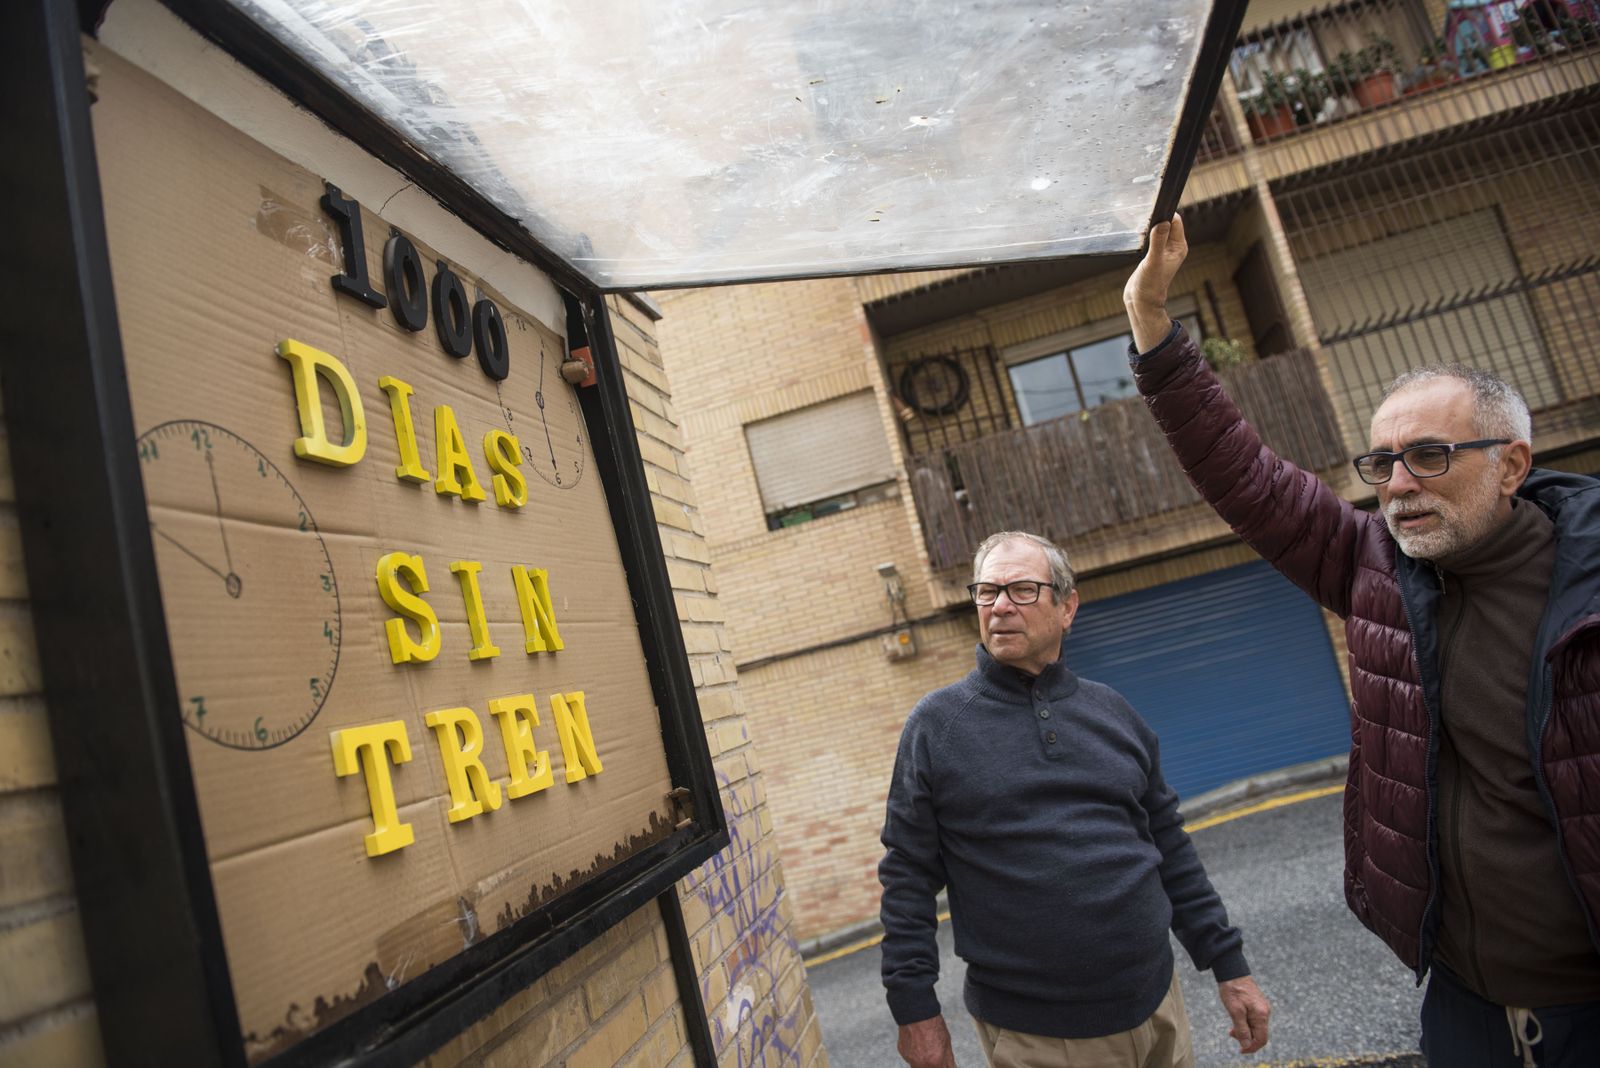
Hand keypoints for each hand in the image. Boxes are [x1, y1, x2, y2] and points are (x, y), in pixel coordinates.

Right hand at [897, 1015, 956, 1067]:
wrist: (916, 1013)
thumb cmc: (934, 1026)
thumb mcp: (947, 1043)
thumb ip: (949, 1061)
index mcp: (936, 1062)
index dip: (943, 1066)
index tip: (942, 1064)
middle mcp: (922, 1064)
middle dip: (933, 1065)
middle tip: (934, 1056)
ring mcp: (910, 1059)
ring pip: (918, 1066)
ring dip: (923, 1061)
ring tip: (925, 1046)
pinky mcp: (903, 1053)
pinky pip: (910, 1058)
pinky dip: (914, 1053)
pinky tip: (917, 1041)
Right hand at [1123, 213, 1188, 352]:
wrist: (1141, 301)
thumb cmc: (1150, 285)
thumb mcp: (1153, 262)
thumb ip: (1158, 242)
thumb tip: (1163, 222)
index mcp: (1178, 247)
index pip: (1176, 221)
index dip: (1165, 213)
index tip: (1152, 210)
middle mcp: (1173, 247)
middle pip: (1166, 222)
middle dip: (1155, 217)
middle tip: (1141, 215)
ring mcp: (1163, 250)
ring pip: (1157, 229)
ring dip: (1148, 225)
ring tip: (1136, 224)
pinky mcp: (1152, 253)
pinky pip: (1150, 237)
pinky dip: (1144, 233)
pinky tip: (1135, 233)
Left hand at [1216, 975, 1270, 1053]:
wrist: (1232, 970)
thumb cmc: (1233, 989)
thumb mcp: (1235, 1011)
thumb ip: (1241, 1029)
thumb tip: (1246, 1045)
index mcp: (1262, 1015)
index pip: (1261, 1039)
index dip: (1251, 1047)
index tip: (1240, 1050)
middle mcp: (1265, 1012)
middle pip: (1259, 1033)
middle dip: (1246, 1037)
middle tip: (1230, 1033)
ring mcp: (1262, 1007)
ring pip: (1255, 1026)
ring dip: (1244, 1030)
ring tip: (1231, 1027)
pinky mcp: (1257, 1004)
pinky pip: (1253, 1019)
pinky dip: (1245, 1022)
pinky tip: (1236, 1018)